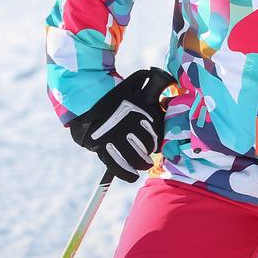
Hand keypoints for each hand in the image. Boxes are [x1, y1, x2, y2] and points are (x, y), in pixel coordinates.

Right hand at [68, 67, 172, 181]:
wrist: (87, 95)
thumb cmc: (115, 89)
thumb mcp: (137, 83)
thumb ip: (154, 85)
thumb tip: (171, 81)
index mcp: (143, 111)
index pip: (157, 132)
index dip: (157, 140)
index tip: (155, 145)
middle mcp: (132, 126)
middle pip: (147, 146)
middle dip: (149, 152)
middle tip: (149, 155)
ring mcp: (118, 138)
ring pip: (136, 158)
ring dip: (141, 164)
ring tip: (143, 165)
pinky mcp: (104, 147)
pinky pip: (118, 165)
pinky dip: (127, 174)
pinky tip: (132, 176)